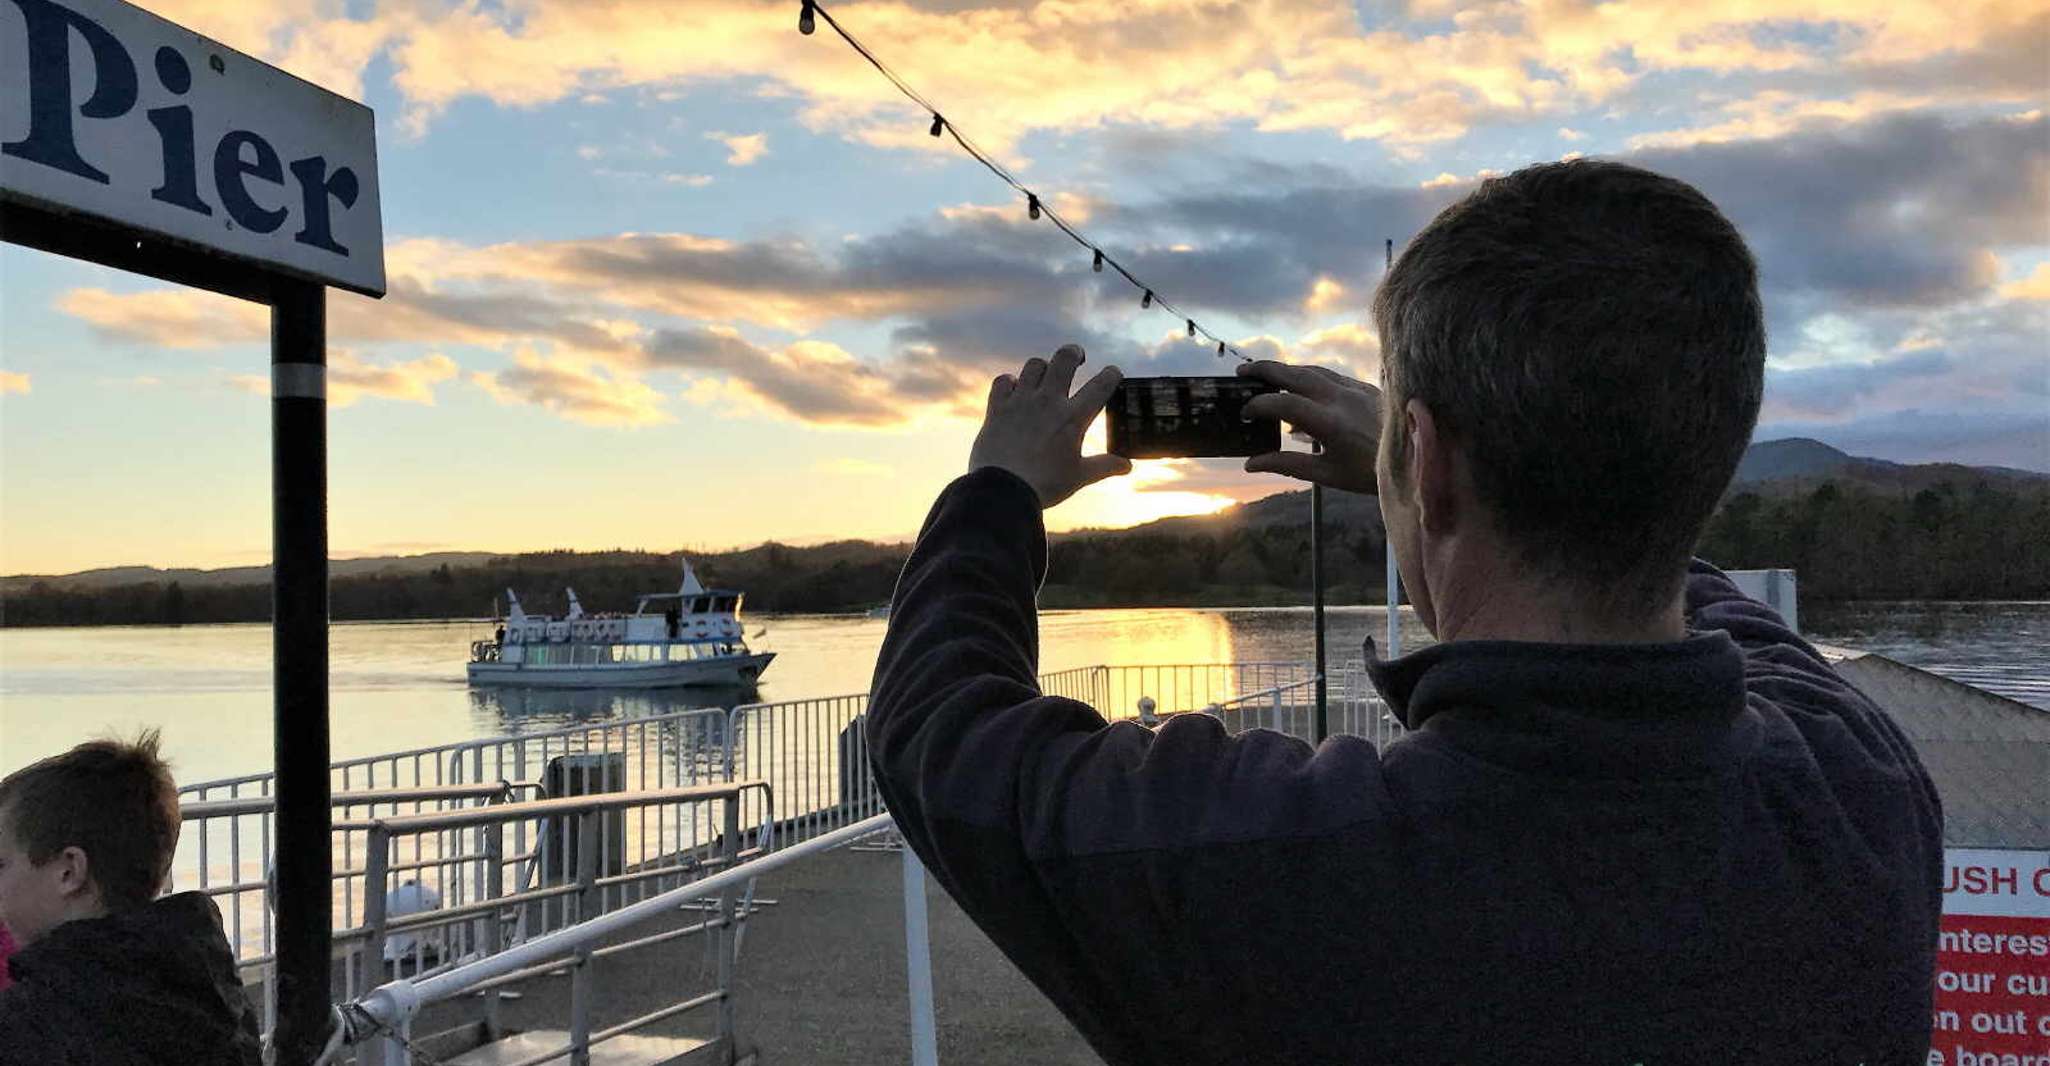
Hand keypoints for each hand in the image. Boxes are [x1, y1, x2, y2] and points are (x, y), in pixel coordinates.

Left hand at [969, 345, 1131, 508]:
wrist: (1002, 491)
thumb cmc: (1045, 485)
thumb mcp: (1079, 477)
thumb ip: (1104, 467)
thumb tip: (1127, 466)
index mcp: (1073, 418)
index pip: (1100, 385)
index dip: (1111, 374)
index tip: (1113, 373)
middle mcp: (1048, 402)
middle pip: (1064, 359)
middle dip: (1074, 352)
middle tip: (1077, 356)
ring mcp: (1021, 402)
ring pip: (1034, 365)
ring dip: (1043, 367)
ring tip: (1046, 375)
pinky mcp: (997, 408)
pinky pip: (1003, 381)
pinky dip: (1010, 381)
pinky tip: (1014, 389)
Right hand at [1236, 360, 1382, 494]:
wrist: (1413, 460)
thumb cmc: (1368, 473)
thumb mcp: (1326, 475)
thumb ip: (1287, 465)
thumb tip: (1250, 464)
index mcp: (1330, 423)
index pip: (1284, 404)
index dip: (1259, 405)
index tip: (1244, 412)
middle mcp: (1341, 398)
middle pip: (1294, 374)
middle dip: (1264, 370)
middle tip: (1241, 372)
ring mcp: (1354, 389)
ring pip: (1311, 370)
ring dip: (1285, 370)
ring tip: (1264, 374)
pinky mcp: (1363, 387)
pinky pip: (1329, 375)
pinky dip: (1307, 376)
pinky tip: (1298, 384)